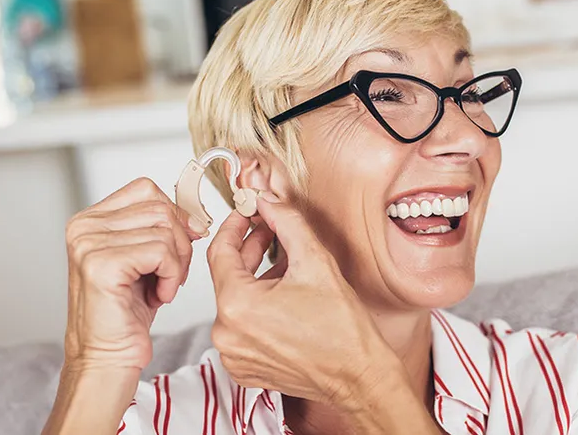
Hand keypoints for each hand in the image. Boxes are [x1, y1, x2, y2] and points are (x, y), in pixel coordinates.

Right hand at [63, 178, 205, 370]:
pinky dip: (171, 276)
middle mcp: (84, 226)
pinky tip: (157, 296)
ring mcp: (89, 243)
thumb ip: (162, 228)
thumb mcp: (146, 258)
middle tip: (170, 275)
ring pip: (165, 229)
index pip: (147, 189)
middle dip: (180, 243)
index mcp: (91, 219)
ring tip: (160, 287)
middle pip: (161, 208)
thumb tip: (194, 215)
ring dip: (176, 263)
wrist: (107, 356)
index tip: (180, 243)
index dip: (174, 214)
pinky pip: (162, 252)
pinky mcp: (102, 264)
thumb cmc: (126, 312)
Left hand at [206, 193, 397, 408]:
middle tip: (270, 231)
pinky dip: (256, 307)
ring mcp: (233, 354)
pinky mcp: (243, 367)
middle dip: (249, 249)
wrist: (358, 375)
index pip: (220, 251)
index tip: (247, 213)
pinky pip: (240, 326)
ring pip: (235, 301)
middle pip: (227, 276)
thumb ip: (286, 222)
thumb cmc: (342, 330)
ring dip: (255, 278)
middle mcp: (226, 333)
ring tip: (284, 265)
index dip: (235, 225)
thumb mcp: (314, 261)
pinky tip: (282, 295)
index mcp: (237, 306)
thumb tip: (268, 201)